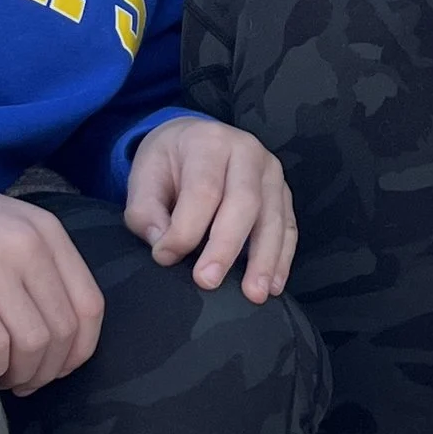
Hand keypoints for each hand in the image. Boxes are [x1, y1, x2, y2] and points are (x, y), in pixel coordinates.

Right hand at [0, 170, 103, 393]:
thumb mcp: (8, 225)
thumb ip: (41, 264)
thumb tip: (63, 331)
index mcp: (46, 231)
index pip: (90, 306)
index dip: (80, 350)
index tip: (60, 367)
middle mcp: (26, 246)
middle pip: (62, 332)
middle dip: (48, 370)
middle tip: (26, 381)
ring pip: (33, 345)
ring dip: (21, 374)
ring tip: (3, 376)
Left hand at [122, 118, 294, 300]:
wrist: (192, 140)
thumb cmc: (167, 163)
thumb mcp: (143, 176)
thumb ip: (145, 212)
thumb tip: (163, 244)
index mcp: (209, 142)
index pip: (203, 190)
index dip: (184, 229)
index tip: (164, 258)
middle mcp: (247, 152)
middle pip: (244, 202)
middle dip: (226, 246)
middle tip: (207, 281)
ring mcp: (272, 172)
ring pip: (272, 218)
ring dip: (264, 259)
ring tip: (254, 294)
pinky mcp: (283, 194)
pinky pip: (289, 227)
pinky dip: (283, 258)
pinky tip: (273, 285)